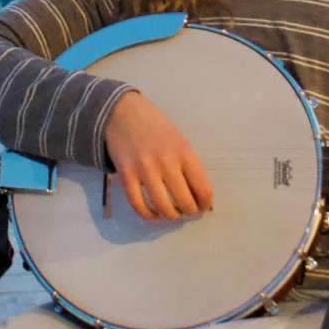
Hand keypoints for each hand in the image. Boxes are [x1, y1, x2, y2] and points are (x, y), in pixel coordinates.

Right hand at [104, 91, 212, 220]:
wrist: (124, 112)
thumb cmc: (156, 126)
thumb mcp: (179, 140)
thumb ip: (188, 165)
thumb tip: (197, 194)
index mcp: (184, 152)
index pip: (202, 188)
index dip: (205, 204)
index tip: (203, 207)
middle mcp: (167, 162)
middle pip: (184, 201)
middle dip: (189, 212)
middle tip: (188, 211)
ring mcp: (145, 169)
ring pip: (163, 207)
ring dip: (170, 216)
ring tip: (172, 213)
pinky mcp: (126, 175)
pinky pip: (138, 205)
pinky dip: (148, 214)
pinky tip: (153, 213)